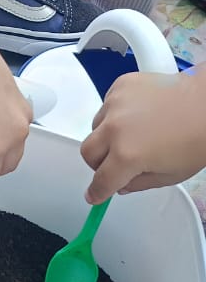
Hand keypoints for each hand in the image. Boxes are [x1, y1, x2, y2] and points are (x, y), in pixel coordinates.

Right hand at [80, 71, 205, 202]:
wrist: (205, 104)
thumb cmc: (196, 139)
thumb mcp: (171, 175)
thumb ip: (140, 184)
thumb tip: (122, 185)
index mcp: (127, 156)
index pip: (102, 180)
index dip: (97, 192)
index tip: (94, 195)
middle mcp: (114, 129)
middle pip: (88, 152)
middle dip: (98, 164)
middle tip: (115, 165)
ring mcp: (114, 104)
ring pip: (96, 127)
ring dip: (106, 136)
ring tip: (132, 134)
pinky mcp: (119, 86)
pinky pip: (106, 105)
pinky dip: (115, 114)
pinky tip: (137, 115)